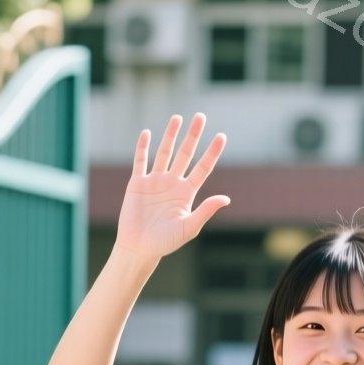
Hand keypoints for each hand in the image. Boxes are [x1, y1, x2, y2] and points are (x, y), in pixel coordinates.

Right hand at [115, 114, 229, 260]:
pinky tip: (147, 133)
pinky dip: (143, 147)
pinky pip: (141, 161)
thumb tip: (226, 198)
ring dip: (170, 135)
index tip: (221, 136)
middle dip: (193, 135)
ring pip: (164, 152)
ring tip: (177, 118)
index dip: (212, 152)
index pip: (203, 167)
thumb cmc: (166, 242)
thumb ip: (205, 210)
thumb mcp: (189, 227)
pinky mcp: (137, 183)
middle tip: (200, 116)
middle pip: (185, 154)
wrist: (140, 248)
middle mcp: (173, 183)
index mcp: (187, 193)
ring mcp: (155, 181)